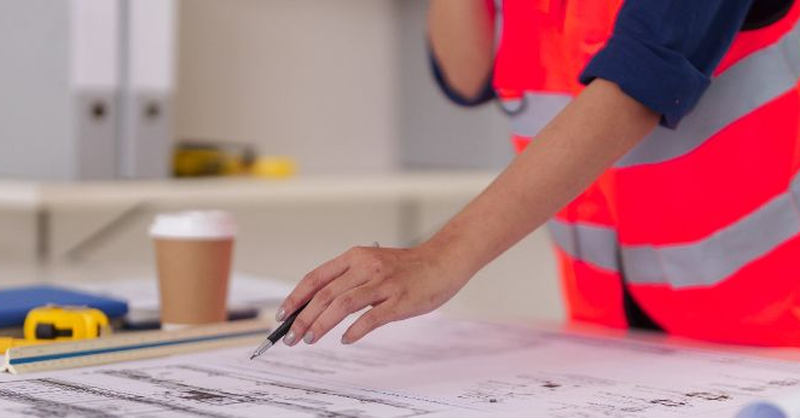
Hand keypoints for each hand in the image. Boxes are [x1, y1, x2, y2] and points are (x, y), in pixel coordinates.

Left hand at [276, 243, 467, 345]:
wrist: (443, 261)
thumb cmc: (407, 268)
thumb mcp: (372, 264)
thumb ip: (348, 279)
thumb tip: (318, 304)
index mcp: (355, 256)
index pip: (316, 277)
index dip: (296, 297)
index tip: (283, 314)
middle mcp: (366, 267)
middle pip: (325, 294)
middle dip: (303, 318)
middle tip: (291, 336)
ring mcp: (383, 283)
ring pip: (342, 305)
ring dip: (321, 324)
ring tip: (310, 339)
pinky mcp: (399, 300)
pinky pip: (371, 318)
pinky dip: (354, 330)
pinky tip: (345, 339)